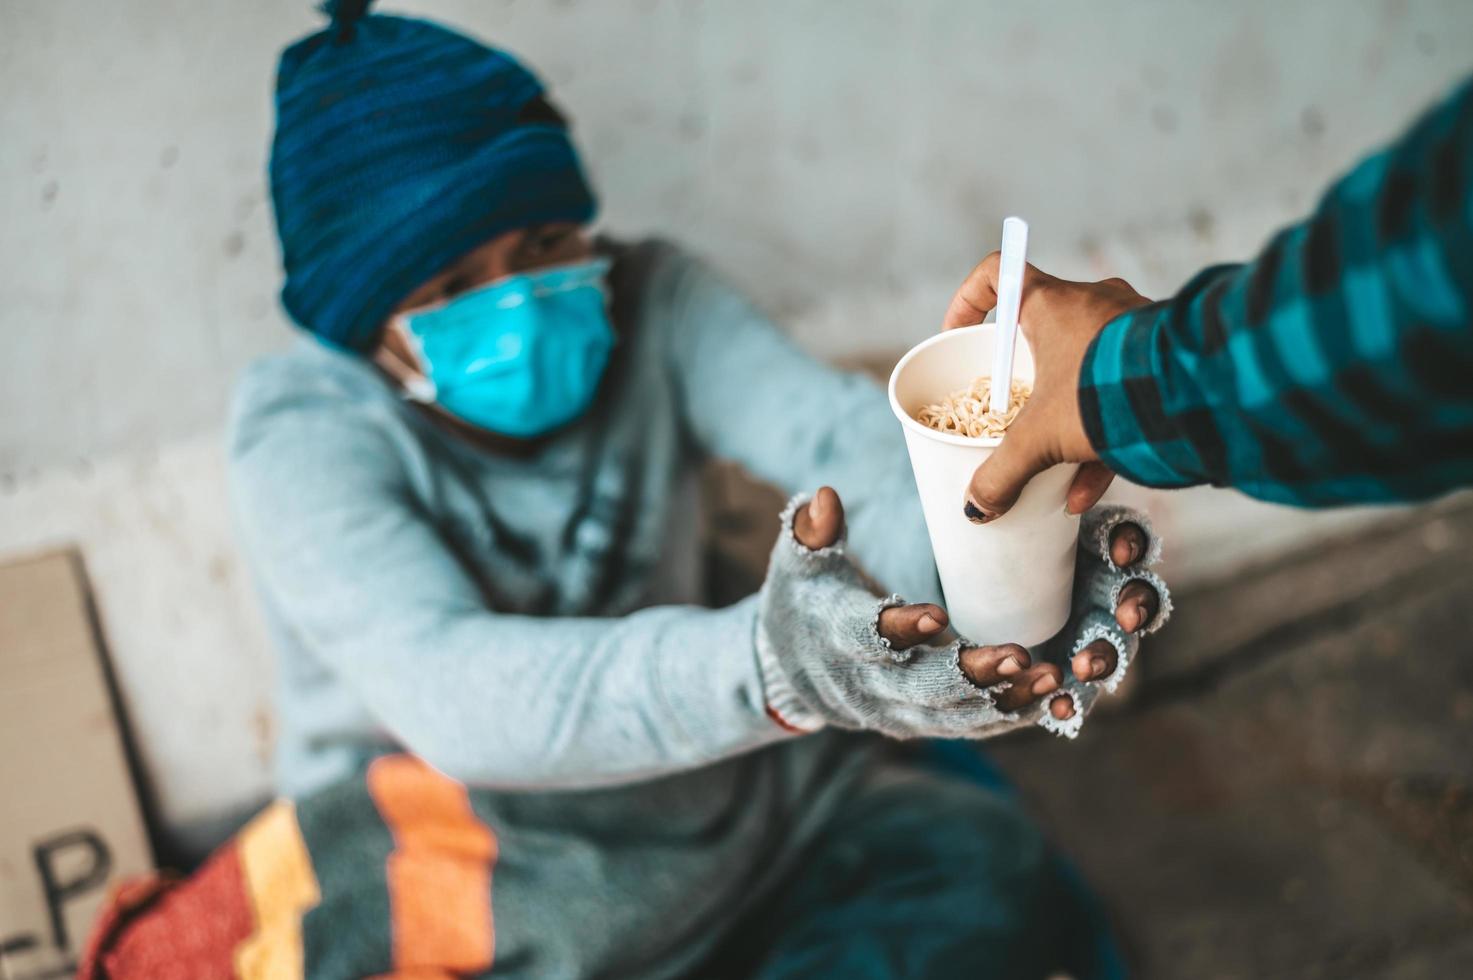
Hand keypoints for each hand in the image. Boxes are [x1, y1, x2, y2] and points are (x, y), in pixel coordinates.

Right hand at [759, 487, 1168, 739]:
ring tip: (1049, 677)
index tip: (937, 617)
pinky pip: (967, 729)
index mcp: (836, 638)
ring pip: (952, 716)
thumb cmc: (802, 600)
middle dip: (970, 676)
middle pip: (922, 688)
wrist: (789, 669)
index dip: (900, 630)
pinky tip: (1047, 697)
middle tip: (1019, 655)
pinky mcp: (920, 724)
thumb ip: (811, 531)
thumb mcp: (797, 563)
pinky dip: (1006, 718)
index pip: (867, 637)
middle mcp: (867, 685)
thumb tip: (824, 496)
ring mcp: (896, 713)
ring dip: (1002, 701)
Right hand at [942, 253, 1151, 521]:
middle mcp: (1091, 303)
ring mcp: (1129, 327)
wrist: (1190, 397)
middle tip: (1012, 411)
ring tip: (1053, 467)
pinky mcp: (1156, 355)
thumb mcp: (1040, 437)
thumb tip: (977, 505)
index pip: (998, 274)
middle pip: (1039, 331)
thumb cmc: (1105, 395)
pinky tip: (1085, 488)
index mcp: (1051, 304)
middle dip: (1023, 378)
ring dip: (1063, 416)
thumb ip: (1002, 470)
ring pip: (1081, 367)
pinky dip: (1098, 435)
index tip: (961, 335)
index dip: (970, 301)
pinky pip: (1116, 389)